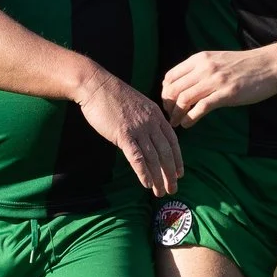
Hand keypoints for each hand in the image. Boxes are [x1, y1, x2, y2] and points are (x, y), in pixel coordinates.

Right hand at [76, 72, 182, 193]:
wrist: (96, 84)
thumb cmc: (113, 95)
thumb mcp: (138, 104)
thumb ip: (146, 119)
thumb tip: (150, 135)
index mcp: (156, 115)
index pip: (173, 141)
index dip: (177, 159)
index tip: (180, 173)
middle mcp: (151, 123)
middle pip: (166, 153)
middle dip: (171, 174)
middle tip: (173, 189)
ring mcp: (138, 129)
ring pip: (153, 158)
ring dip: (158, 178)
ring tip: (160, 192)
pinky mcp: (123, 135)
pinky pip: (137, 158)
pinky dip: (143, 173)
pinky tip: (146, 184)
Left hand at [160, 49, 276, 127]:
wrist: (270, 65)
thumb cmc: (245, 65)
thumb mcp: (218, 60)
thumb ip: (201, 70)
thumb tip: (184, 86)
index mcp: (200, 59)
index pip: (170, 76)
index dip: (165, 93)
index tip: (169, 104)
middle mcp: (204, 68)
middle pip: (174, 89)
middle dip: (168, 106)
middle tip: (171, 117)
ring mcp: (215, 81)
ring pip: (184, 99)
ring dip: (176, 115)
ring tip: (177, 124)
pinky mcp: (227, 94)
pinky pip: (200, 108)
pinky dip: (190, 119)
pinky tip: (188, 125)